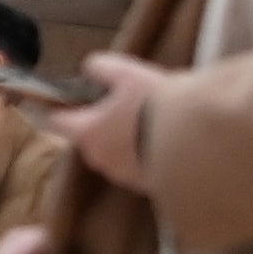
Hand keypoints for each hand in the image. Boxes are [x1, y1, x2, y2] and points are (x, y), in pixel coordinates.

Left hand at [48, 52, 169, 188]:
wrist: (195, 142)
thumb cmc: (154, 104)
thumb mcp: (127, 73)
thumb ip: (101, 67)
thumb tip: (88, 68)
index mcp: (86, 132)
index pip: (57, 122)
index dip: (57, 108)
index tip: (58, 101)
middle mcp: (98, 159)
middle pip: (89, 138)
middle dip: (100, 124)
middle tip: (120, 106)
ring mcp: (121, 176)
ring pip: (113, 153)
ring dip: (123, 140)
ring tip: (147, 122)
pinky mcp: (145, 186)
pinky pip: (136, 166)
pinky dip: (142, 154)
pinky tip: (161, 140)